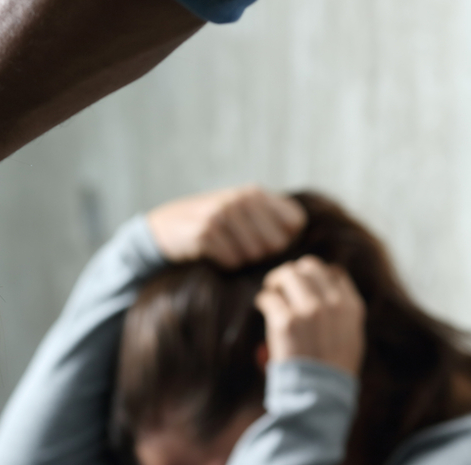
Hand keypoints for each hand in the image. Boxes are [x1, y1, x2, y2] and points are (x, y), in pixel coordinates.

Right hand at [147, 186, 305, 267]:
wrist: (164, 228)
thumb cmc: (211, 226)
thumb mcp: (240, 213)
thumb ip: (271, 220)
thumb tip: (306, 251)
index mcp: (255, 193)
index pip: (295, 224)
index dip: (285, 241)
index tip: (267, 244)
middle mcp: (241, 200)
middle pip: (276, 244)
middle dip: (262, 254)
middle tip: (241, 250)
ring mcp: (222, 215)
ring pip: (254, 255)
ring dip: (241, 260)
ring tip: (224, 250)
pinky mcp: (206, 233)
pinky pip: (231, 262)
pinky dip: (224, 265)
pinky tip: (211, 255)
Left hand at [255, 256, 365, 376]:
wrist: (319, 393)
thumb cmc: (332, 368)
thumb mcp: (351, 336)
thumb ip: (342, 309)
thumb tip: (330, 281)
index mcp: (351, 306)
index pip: (333, 272)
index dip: (315, 276)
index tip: (303, 286)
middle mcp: (332, 304)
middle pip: (309, 266)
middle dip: (292, 273)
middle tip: (280, 285)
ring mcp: (309, 311)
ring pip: (288, 273)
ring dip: (275, 281)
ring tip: (271, 293)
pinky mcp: (286, 321)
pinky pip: (268, 296)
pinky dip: (263, 300)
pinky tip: (263, 307)